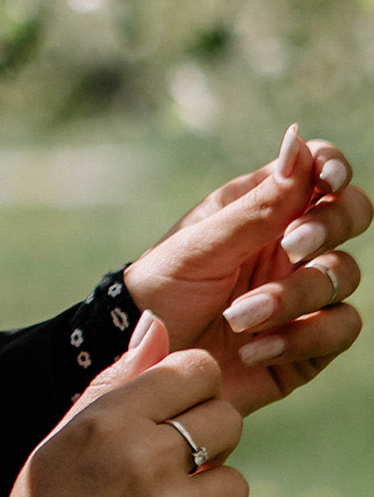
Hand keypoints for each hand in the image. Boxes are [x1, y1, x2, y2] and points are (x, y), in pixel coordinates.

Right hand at [8, 314, 256, 496]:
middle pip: (226, 419)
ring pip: (235, 481)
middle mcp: (145, 458)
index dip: (191, 393)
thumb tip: (158, 325)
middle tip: (166, 477)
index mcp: (107, 420)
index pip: (195, 369)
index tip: (172, 419)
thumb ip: (116, 381)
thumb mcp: (64, 440)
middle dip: (205, 445)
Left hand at [121, 126, 366, 414]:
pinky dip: (299, 339)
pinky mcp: (311, 342)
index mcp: (265, 208)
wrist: (145, 356)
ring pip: (343, 276)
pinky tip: (253, 349)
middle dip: (328, 227)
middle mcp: (294, 247)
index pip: (320, 171)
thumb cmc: (164, 288)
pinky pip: (338, 330)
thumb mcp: (203, 244)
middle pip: (350, 216)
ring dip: (294, 296)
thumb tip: (297, 140)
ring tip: (239, 316)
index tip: (327, 181)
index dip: (334, 168)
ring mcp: (306, 294)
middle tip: (291, 245)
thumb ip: (257, 203)